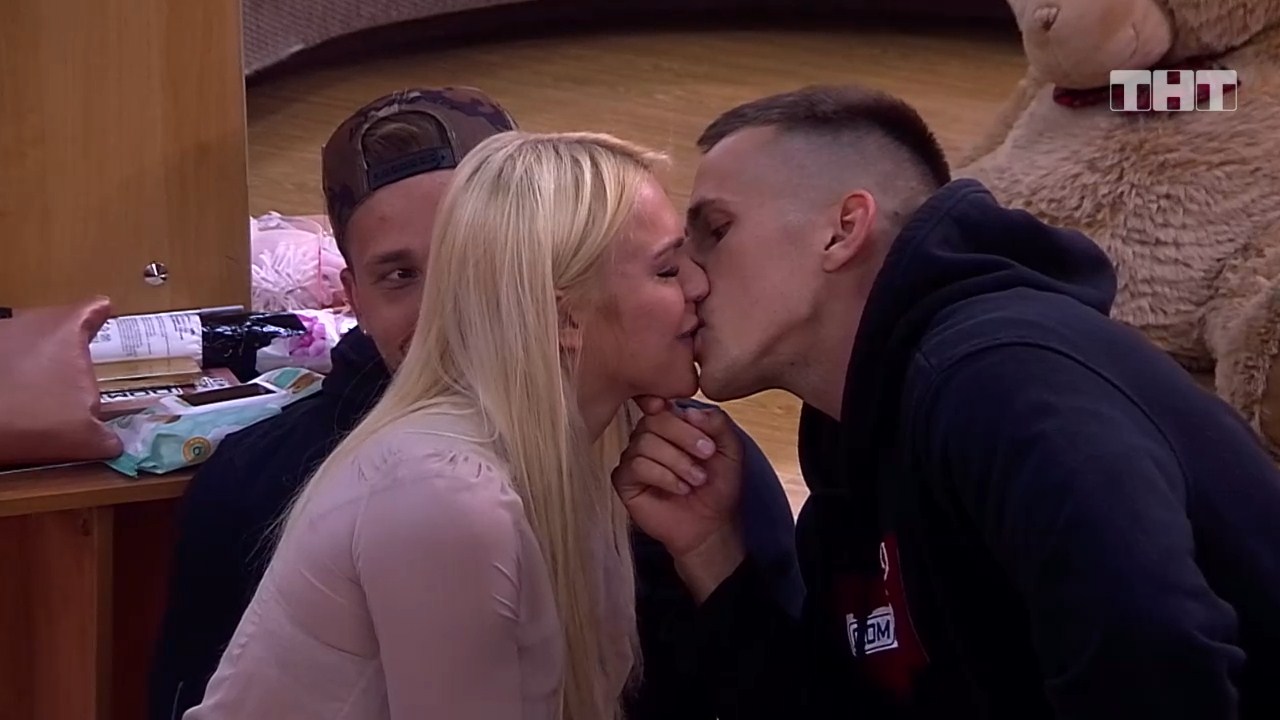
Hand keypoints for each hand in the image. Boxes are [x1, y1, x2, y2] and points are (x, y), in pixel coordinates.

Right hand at [612, 396, 746, 600]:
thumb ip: (718, 422)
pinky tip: (680, 488)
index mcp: (671, 424)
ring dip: (677, 462)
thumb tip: (690, 410)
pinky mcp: (624, 480)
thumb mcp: (730, 449)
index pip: (666, 405)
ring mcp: (634, 457)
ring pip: (644, 443)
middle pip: (653, 420)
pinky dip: (662, 476)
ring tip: (696, 479)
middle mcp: (649, 436)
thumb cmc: (718, 486)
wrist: (711, 525)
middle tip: (707, 457)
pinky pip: (634, 466)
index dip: (685, 419)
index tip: (706, 440)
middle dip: (684, 438)